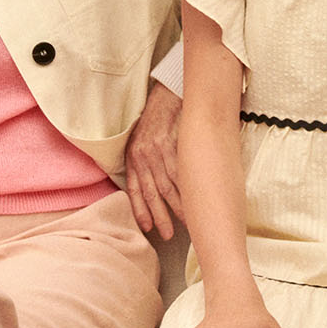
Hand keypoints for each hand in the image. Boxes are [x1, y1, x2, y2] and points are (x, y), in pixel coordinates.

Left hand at [127, 81, 184, 238]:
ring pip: (167, 185)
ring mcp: (157, 150)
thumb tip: (154, 187)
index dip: (140, 210)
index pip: (134, 189)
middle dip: (160, 216)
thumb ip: (144, 161)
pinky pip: (179, 172)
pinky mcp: (172, 144)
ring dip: (176, 207)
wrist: (169, 92)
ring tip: (186, 222)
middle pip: (151, 192)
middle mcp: (142, 155)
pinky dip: (186, 189)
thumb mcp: (142, 139)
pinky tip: (193, 200)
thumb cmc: (157, 118)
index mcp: (133, 156)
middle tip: (169, 234)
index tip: (148, 228)